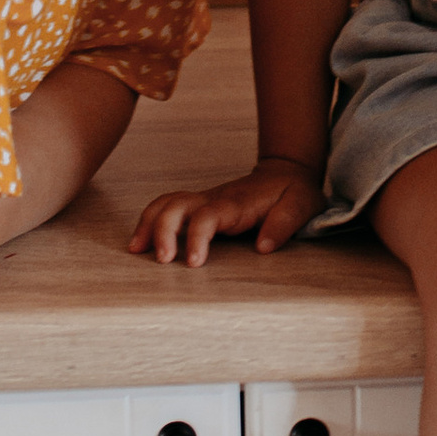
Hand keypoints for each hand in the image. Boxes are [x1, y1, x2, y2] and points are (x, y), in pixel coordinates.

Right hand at [132, 160, 325, 265]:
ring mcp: (204, 200)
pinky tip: (142, 242)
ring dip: (149, 223)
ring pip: (166, 203)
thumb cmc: (293, 192)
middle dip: (162, 230)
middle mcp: (214, 199)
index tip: (194, 263)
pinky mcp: (199, 206)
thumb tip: (263, 247)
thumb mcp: (301, 205)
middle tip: (160, 260)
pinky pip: (168, 208)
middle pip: (176, 205)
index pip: (208, 216)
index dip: (197, 238)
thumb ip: (283, 225)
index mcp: (236, 203)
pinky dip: (151, 221)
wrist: (286, 171)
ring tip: (136, 249)